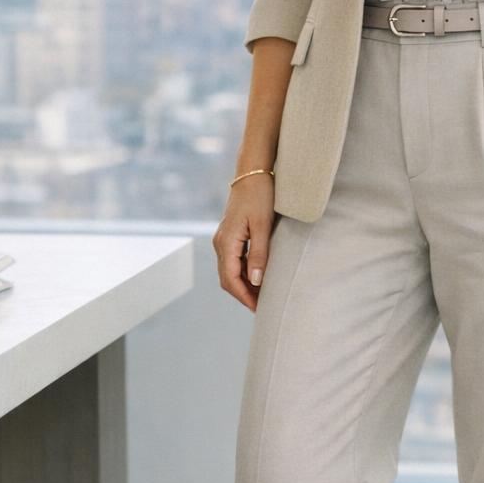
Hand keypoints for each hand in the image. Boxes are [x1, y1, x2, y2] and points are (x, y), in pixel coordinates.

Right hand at [213, 172, 276, 311]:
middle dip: (244, 294)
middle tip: (263, 306)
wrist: (253, 173)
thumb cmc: (260, 196)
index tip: (259, 309)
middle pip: (227, 278)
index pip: (230, 280)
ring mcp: (224, 239)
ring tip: (263, 295)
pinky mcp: (231, 234)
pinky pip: (234, 260)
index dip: (244, 297)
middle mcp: (220, 243)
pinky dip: (244, 272)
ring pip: (230, 271)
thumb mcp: (262, 226)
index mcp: (226, 243)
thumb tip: (256, 282)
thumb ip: (259, 255)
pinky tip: (258, 275)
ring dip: (244, 284)